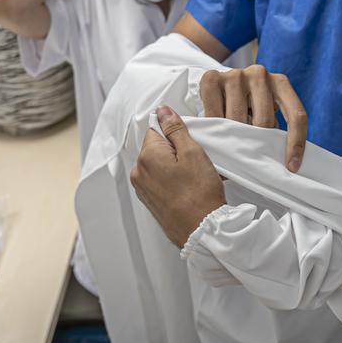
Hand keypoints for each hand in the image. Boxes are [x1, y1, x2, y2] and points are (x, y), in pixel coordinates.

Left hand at [130, 106, 225, 247]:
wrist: (202, 231)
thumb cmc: (199, 194)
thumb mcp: (192, 152)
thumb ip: (174, 129)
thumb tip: (163, 111)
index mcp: (146, 156)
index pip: (157, 129)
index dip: (175, 133)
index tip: (188, 144)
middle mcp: (139, 172)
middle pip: (157, 147)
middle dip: (175, 150)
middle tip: (194, 162)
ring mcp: (142, 189)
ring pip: (159, 164)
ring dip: (174, 166)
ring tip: (193, 178)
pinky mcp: (149, 201)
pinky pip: (159, 180)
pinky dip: (172, 180)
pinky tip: (188, 188)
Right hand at [199, 66, 307, 171]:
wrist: (218, 86)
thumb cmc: (247, 109)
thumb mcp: (265, 115)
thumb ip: (273, 131)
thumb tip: (285, 165)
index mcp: (280, 83)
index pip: (296, 115)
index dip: (296, 142)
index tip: (292, 167)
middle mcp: (259, 74)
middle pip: (265, 120)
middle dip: (257, 143)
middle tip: (250, 158)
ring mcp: (235, 74)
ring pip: (238, 119)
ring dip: (234, 137)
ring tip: (231, 143)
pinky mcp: (211, 78)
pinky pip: (215, 114)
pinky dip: (215, 128)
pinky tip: (215, 133)